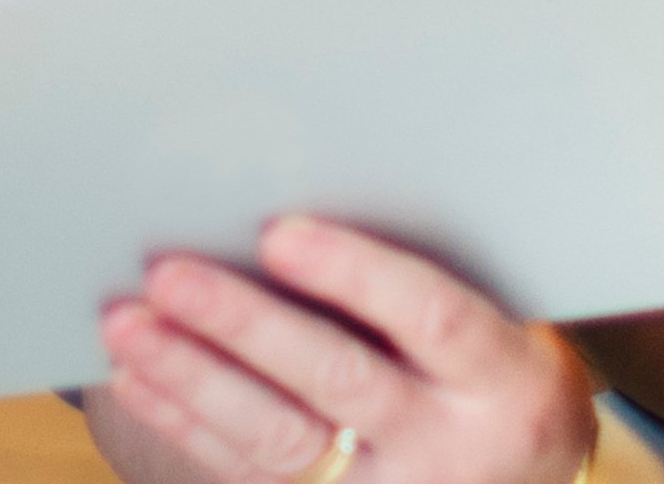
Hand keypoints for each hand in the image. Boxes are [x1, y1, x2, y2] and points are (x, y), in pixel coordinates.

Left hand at [94, 215, 594, 483]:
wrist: (535, 483)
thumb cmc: (503, 372)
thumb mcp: (509, 326)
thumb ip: (432, 279)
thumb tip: (305, 208)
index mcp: (503, 376)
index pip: (430, 316)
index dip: (354, 273)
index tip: (278, 232)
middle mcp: (449, 443)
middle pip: (338, 380)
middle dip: (244, 324)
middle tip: (169, 273)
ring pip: (279, 440)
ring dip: (193, 378)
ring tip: (128, 324)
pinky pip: (250, 474)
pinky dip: (189, 423)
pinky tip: (142, 378)